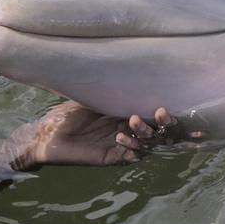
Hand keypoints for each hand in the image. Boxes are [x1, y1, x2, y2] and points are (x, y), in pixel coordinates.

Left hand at [6, 101, 204, 170]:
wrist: (46, 133)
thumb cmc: (68, 111)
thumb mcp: (92, 94)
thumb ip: (111, 85)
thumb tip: (132, 64)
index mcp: (127, 113)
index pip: (154, 115)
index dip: (169, 114)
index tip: (178, 105)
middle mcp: (128, 130)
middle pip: (156, 131)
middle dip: (164, 125)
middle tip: (162, 112)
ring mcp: (120, 146)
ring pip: (144, 145)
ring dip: (144, 135)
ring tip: (134, 121)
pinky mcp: (109, 158)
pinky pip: (127, 158)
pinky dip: (132, 153)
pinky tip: (128, 144)